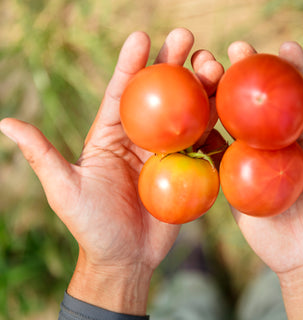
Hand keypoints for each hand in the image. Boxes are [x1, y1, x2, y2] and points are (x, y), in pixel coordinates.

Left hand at [0, 28, 222, 314]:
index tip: (141, 36)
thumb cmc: (91, 226)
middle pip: (160, 94)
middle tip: (187, 37)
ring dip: (201, 87)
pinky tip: (228, 104)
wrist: (126, 259)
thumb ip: (42, 156)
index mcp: (111, 135)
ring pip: (187, 112)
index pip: (121, 93)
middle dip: (173, 63)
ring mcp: (167, 152)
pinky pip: (204, 141)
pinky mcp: (188, 169)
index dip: (130, 64)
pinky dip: (216, 122)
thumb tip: (7, 122)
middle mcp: (141, 137)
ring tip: (214, 67)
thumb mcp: (64, 190)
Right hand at [226, 41, 302, 318]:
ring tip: (207, 71)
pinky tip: (192, 115)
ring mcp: (253, 161)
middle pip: (260, 102)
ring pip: (234, 121)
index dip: (293, 69)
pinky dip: (205, 134)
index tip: (284, 45)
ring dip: (221, 95)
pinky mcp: (234, 180)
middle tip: (238, 50)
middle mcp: (278, 143)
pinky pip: (218, 154)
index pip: (299, 96)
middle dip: (248, 73)